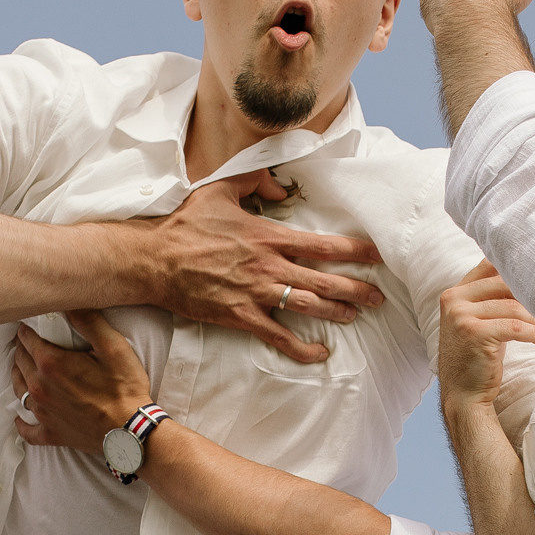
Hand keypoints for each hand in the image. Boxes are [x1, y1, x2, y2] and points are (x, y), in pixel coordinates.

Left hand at [11, 311, 151, 452]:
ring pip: (18, 389)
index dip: (28, 329)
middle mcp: (39, 387)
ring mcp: (43, 413)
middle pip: (19, 361)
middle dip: (23, 349)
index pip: (26, 338)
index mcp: (50, 363)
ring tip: (27, 369)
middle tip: (31, 343)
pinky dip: (22, 422)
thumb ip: (88, 320)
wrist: (131, 432)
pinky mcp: (50, 433)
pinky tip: (23, 417)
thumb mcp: (113, 346)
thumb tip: (69, 301)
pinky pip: (26, 429)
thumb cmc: (125, 389)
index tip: (32, 324)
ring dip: (20, 376)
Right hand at [130, 171, 383, 362]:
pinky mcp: (241, 317)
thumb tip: (279, 187)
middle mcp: (269, 266)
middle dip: (357, 289)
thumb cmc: (186, 226)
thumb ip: (254, 182)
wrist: (154, 261)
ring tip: (356, 316)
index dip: (355, 251)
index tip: (377, 255)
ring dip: (337, 313)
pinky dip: (302, 348)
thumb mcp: (219, 189)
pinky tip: (320, 352)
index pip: (323, 245)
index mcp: (268, 236)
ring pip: (308, 307)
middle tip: (379, 296)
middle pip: (325, 280)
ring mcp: (256, 294)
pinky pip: (278, 337)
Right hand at [436, 262, 534, 412]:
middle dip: (530, 296)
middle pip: (504, 284)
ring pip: (512, 306)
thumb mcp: (477, 322)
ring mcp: (461, 316)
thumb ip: (489, 300)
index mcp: (454, 294)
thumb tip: (525, 278)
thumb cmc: (476, 358)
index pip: (488, 267)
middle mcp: (453, 300)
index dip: (516, 273)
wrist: (462, 395)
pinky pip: (515, 327)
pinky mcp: (474, 334)